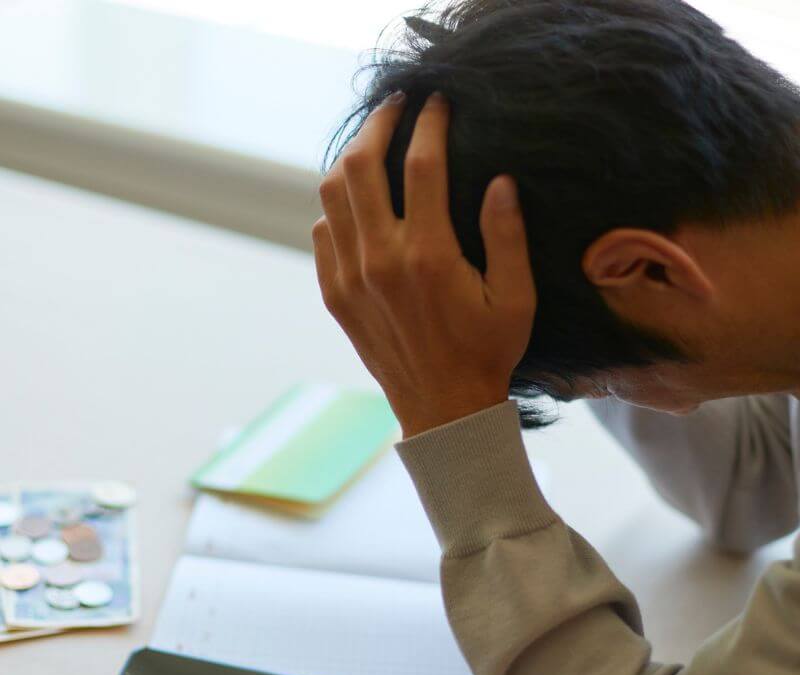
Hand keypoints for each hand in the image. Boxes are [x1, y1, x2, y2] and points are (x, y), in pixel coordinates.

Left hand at [312, 91, 535, 437]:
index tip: (437, 101)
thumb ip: (507, 235)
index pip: (423, 162)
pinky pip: (322, 233)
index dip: (430, 121)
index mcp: (428, 254)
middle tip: (396, 106)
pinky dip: (335, 208)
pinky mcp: (335, 295)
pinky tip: (357, 204)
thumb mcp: (515, 298)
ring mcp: (351, 277)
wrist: (443, 407)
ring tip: (373, 148)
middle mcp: (381, 259)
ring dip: (351, 160)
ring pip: (333, 194)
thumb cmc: (486, 353)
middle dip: (379, 123)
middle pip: (362, 164)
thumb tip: (499, 180)